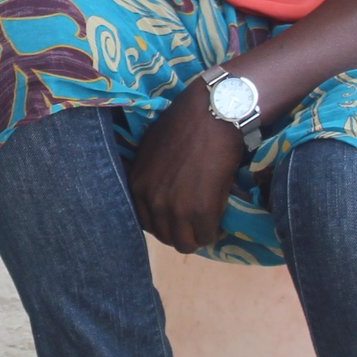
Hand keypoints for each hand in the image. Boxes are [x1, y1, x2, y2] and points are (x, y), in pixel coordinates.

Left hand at [126, 83, 248, 252]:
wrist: (213, 113)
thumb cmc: (186, 125)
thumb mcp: (153, 151)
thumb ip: (152, 177)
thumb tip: (161, 193)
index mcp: (137, 186)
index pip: (146, 223)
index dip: (165, 222)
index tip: (179, 216)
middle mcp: (152, 201)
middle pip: (165, 236)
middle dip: (182, 232)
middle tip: (197, 221)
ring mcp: (175, 208)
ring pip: (184, 243)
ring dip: (197, 235)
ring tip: (209, 222)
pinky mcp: (201, 210)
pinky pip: (207, 235)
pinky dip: (214, 230)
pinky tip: (219, 217)